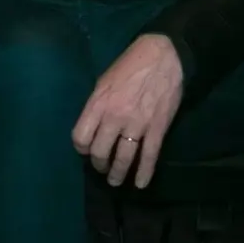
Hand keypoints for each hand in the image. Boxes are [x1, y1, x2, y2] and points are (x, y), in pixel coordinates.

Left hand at [74, 34, 185, 187]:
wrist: (163, 58)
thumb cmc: (129, 67)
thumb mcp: (103, 82)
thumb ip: (97, 105)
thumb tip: (93, 125)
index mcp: (97, 103)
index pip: (80, 136)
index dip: (81, 148)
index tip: (85, 151)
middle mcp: (114, 117)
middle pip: (100, 151)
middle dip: (98, 164)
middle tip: (101, 168)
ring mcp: (136, 125)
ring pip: (123, 158)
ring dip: (117, 173)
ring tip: (115, 181)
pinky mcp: (157, 129)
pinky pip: (149, 156)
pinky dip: (144, 173)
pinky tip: (140, 184)